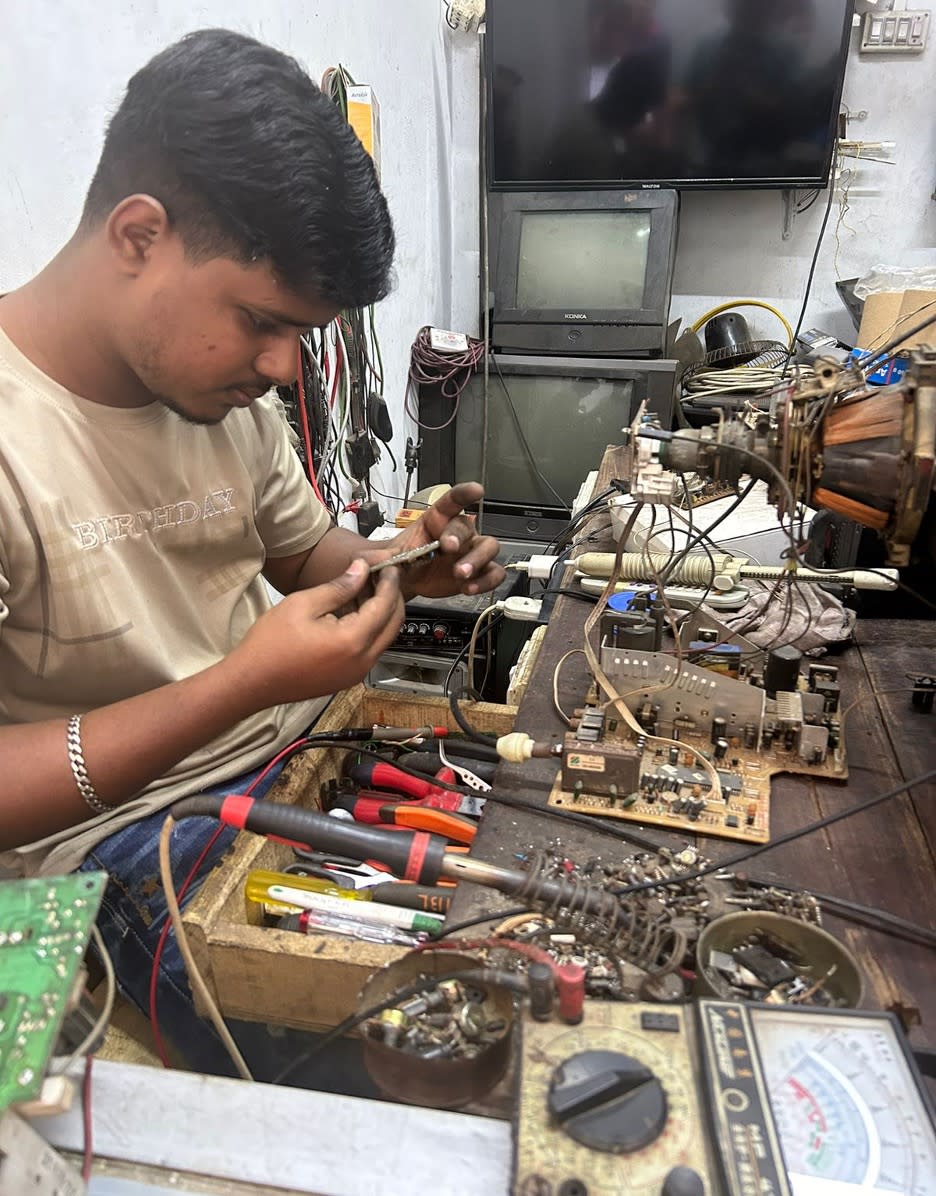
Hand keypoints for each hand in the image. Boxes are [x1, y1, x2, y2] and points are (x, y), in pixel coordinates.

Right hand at [231, 560, 403, 707]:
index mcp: (353, 641)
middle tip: (382, 576)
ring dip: (381, 613)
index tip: (389, 566)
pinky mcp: (348, 678)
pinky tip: (353, 612)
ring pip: (384, 637)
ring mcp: (356, 673)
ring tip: (365, 589)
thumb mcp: (303, 604)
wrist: (251, 681)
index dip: (390, 582)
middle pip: (394, 623)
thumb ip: (339, 587)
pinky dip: (370, 629)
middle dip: (392, 597)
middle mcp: (362, 661)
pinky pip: (370, 649)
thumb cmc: (270, 644)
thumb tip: (361, 569)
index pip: (386, 606)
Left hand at [378, 482, 504, 598]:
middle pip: (468, 527)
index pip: (451, 501)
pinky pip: (493, 574)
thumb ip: (377, 557)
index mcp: (436, 520)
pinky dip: (486, 581)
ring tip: (461, 575)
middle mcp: (457, 533)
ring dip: (478, 560)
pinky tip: (469, 588)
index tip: (475, 490)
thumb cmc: (402, 561)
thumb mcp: (387, 556)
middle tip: (449, 549)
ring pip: (488, 548)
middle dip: (460, 537)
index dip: (464, 494)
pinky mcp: (477, 573)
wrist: (406, 581)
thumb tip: (365, 561)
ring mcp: (469, 553)